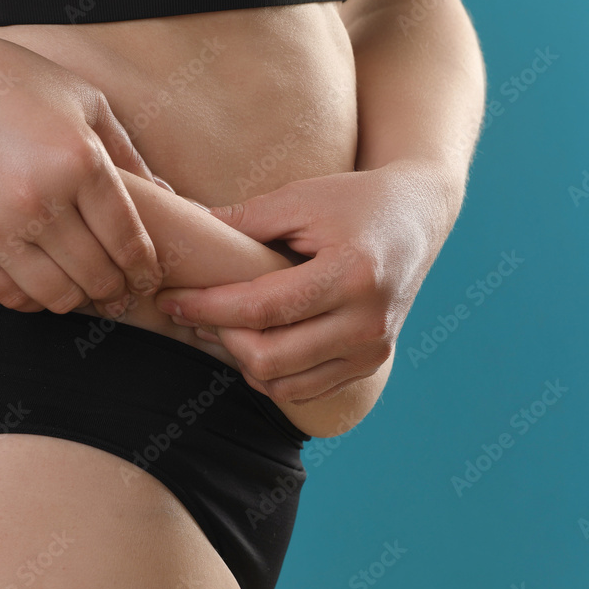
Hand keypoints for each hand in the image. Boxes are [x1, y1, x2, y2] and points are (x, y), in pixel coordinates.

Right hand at [0, 29, 162, 316]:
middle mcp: (39, 200)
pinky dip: (32, 299)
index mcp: (79, 162)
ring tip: (85, 292)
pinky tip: (42, 285)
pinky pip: (7, 295)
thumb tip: (171, 198)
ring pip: (56, 296)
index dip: (145, 269)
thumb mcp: (84, 102)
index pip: (127, 240)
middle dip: (117, 291)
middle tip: (122, 293)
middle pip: (97, 276)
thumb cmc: (10, 83)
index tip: (150, 279)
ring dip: (78, 300)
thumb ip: (128, 154)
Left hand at [154, 161, 457, 403]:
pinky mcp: (370, 364)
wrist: (417, 218)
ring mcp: (372, 350)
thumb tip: (180, 224)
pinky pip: (304, 389)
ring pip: (283, 386)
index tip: (170, 300)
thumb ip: (241, 220)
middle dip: (221, 338)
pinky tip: (251, 341)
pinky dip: (269, 374)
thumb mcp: (299, 199)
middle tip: (194, 313)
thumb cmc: (354, 201)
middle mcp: (367, 323)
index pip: (264, 309)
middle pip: (270, 359)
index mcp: (352, 275)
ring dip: (241, 361)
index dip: (208, 308)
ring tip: (220, 327)